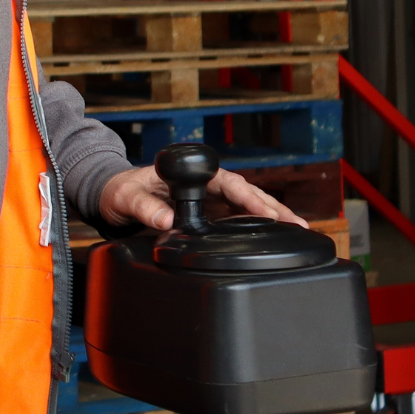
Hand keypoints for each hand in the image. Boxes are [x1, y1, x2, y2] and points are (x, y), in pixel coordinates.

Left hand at [97, 162, 306, 229]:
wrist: (115, 199)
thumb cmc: (120, 190)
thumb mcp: (126, 197)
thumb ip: (144, 207)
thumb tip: (167, 220)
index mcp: (194, 174)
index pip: (229, 184)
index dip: (250, 198)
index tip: (266, 213)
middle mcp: (207, 185)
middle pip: (248, 195)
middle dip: (275, 209)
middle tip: (299, 225)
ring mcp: (211, 201)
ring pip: (248, 208)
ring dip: (273, 219)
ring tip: (300, 232)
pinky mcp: (209, 216)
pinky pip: (237, 221)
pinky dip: (257, 229)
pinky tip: (275, 239)